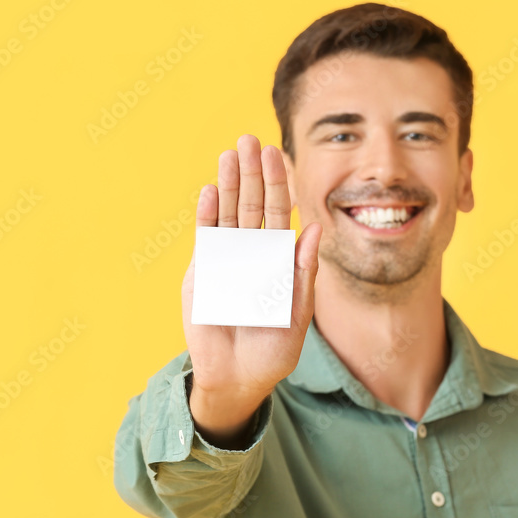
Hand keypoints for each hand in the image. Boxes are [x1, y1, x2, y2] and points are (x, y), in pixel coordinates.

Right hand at [181, 134, 320, 437]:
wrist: (238, 378)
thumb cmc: (273, 350)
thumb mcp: (297, 312)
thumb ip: (304, 271)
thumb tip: (314, 229)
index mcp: (277, 259)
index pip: (277, 213)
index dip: (277, 183)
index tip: (277, 153)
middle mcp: (250, 253)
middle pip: (250, 205)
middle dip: (250, 172)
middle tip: (249, 139)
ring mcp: (225, 261)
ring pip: (226, 215)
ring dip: (226, 185)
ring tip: (228, 154)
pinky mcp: (202, 275)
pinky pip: (205, 241)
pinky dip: (206, 217)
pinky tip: (209, 191)